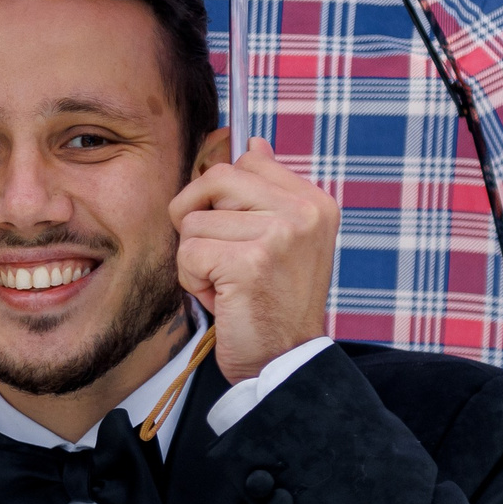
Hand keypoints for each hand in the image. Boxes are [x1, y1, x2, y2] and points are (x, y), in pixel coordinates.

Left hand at [170, 135, 338, 383]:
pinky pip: (188, 253)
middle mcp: (303, 212)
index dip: (219, 195)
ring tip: (228, 285)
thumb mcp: (281, 241)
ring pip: (193, 222)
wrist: (284, 360)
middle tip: (217, 256)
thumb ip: (265, 193)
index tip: (233, 230)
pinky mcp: (250, 262)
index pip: (247, 159)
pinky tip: (222, 299)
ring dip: (197, 260)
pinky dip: (193, 282)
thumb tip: (250, 143)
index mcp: (313, 202)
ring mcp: (279, 234)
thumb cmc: (272, 304)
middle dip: (199, 220)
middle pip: (214, 180)